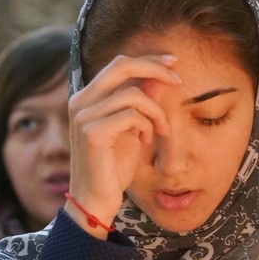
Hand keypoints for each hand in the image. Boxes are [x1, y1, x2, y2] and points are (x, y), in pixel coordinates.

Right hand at [64, 54, 180, 236]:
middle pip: (121, 65)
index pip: (119, 64)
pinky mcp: (92, 133)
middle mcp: (80, 101)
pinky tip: (147, 140)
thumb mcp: (134, 127)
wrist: (97, 199)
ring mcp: (83, 116)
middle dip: (154, 69)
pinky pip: (131, 115)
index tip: (173, 63)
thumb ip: (143, 100)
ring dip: (157, 112)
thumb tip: (160, 76)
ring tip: (160, 130)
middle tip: (178, 80)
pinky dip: (147, 125)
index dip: (148, 60)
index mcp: (88, 97)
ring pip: (133, 95)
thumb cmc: (114, 165)